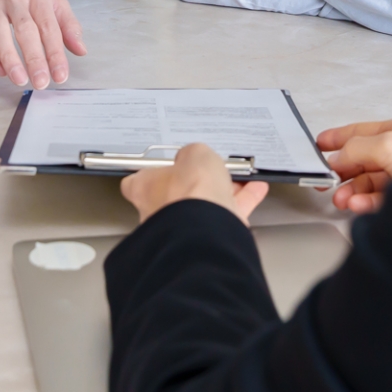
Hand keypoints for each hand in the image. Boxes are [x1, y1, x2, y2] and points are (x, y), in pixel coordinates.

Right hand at [0, 0, 86, 88]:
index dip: (56, 53)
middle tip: (41, 82)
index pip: (49, 26)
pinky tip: (0, 71)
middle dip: (35, 59)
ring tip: (21, 81)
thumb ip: (66, 23)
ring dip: (11, 59)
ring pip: (0, 33)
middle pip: (26, 30)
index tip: (61, 75)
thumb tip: (81, 50)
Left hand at [122, 143, 269, 225]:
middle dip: (197, 182)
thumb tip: (197, 155)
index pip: (139, 180)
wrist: (207, 231)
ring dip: (222, 192)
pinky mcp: (206, 238)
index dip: (155, 170)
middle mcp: (159, 213)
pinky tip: (253, 192)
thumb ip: (194, 153)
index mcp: (145, 190)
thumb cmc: (189, 194)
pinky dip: (240, 204)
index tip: (166, 163)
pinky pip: (224, 217)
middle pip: (178, 193)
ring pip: (203, 206)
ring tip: (239, 178)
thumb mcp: (195, 155)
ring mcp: (183, 228)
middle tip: (212, 169)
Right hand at [315, 118, 391, 213]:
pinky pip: (378, 200)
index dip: (340, 137)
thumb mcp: (386, 145)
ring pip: (369, 182)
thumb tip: (339, 156)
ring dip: (350, 190)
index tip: (319, 144)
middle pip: (363, 159)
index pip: (363, 132)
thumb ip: (357, 147)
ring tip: (339, 198)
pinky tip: (355, 205)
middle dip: (342, 170)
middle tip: (324, 179)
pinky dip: (363, 203)